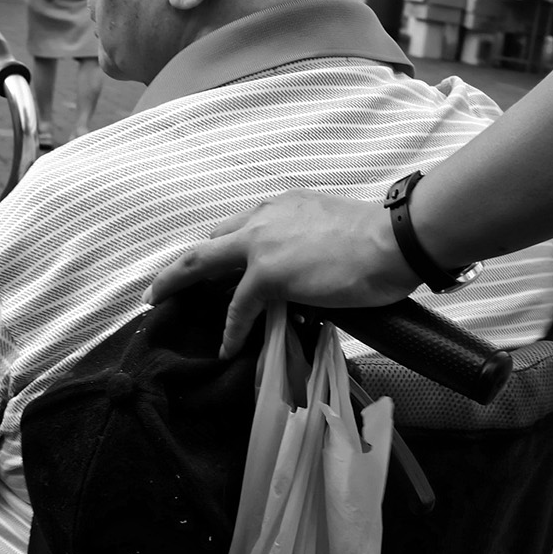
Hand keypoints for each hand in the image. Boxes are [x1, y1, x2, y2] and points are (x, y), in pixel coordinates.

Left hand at [146, 189, 420, 357]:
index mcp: (283, 206)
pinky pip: (237, 306)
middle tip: (160, 283)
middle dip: (181, 263)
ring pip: (203, 263)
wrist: (393, 239)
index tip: (208, 264)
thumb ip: (312, 246)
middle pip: (208, 241)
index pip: (239, 228)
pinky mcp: (268, 273)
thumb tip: (313, 275)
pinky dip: (229, 328)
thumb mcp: (335, 232)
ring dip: (176, 283)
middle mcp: (265, 218)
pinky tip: (224, 346)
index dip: (219, 248)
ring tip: (159, 302)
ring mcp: (262, 244)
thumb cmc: (380, 240)